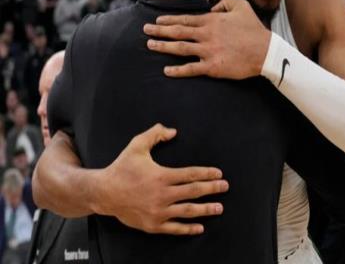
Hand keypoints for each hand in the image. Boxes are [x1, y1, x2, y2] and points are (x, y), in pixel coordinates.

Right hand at [95, 124, 228, 234]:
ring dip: (205, 209)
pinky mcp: (152, 224)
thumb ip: (155, 134)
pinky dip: (188, 228)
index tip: (219, 174)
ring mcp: (157, 211)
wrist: (103, 192)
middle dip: (212, 189)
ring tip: (219, 207)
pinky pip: (174, 228)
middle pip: (193, 192)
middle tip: (225, 187)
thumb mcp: (137, 145)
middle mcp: (162, 195)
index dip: (207, 173)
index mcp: (161, 176)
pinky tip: (200, 227)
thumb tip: (173, 131)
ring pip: (187, 211)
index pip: (190, 174)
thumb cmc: (122, 167)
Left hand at [144, 0, 271, 78]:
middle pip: (177, 32)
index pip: (185, 19)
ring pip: (180, 48)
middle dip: (159, 30)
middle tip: (145, 30)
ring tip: (150, 45)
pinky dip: (177, 70)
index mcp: (212, 21)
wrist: (265, 51)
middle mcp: (206, 35)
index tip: (157, 20)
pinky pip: (190, 69)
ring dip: (163, 46)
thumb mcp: (241, 7)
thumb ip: (224, 3)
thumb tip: (211, 8)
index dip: (169, 19)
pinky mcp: (212, 67)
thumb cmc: (254, 29)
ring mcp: (208, 51)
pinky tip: (166, 70)